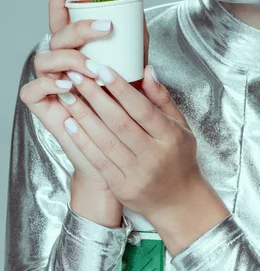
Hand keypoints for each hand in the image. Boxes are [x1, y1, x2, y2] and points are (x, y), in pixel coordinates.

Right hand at [19, 0, 147, 195]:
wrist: (116, 150)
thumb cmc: (124, 109)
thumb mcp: (133, 74)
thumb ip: (136, 49)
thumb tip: (141, 18)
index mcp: (77, 51)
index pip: (63, 21)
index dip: (58, 2)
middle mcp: (60, 62)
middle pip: (57, 35)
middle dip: (80, 28)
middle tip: (106, 29)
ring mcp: (48, 82)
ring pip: (44, 58)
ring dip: (70, 58)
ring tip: (92, 68)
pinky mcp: (41, 104)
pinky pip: (34, 89)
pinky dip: (51, 85)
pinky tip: (70, 87)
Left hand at [51, 58, 204, 221]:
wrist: (178, 201)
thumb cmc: (178, 157)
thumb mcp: (180, 125)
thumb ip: (161, 98)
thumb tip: (146, 70)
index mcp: (170, 136)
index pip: (142, 108)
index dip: (120, 88)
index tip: (102, 69)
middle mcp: (153, 155)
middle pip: (119, 122)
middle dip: (95, 96)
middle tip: (77, 76)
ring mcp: (136, 173)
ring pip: (105, 140)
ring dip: (83, 116)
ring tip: (68, 96)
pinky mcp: (121, 186)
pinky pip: (98, 160)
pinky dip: (83, 140)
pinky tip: (70, 123)